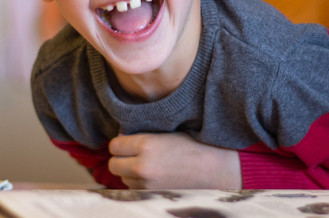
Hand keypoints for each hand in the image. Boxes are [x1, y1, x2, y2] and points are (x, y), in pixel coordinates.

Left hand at [107, 132, 241, 189]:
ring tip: (147, 165)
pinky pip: (134, 189)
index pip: (114, 145)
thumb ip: (143, 135)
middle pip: (113, 164)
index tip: (127, 141)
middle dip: (120, 159)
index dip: (120, 143)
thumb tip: (122, 136)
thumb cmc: (194, 147)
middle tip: (132, 154)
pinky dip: (138, 182)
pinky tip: (152, 175)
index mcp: (146, 145)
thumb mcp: (167, 132)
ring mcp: (146, 184)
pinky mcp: (152, 195)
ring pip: (122, 178)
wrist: (214, 170)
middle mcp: (142, 166)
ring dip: (129, 172)